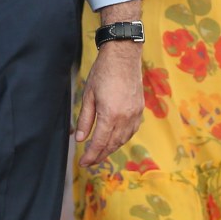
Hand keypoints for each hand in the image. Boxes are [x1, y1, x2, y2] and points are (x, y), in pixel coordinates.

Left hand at [76, 42, 143, 165]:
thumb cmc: (103, 72)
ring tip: (100, 153)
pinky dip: (122, 139)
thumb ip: (85, 119)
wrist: (123, 56)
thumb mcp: (88, 95)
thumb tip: (81, 139)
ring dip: (111, 149)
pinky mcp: (140, 110)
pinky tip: (115, 139)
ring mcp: (135, 114)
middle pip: (112, 145)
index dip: (91, 155)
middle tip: (90, 162)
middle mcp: (125, 118)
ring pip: (123, 140)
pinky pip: (131, 131)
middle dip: (100, 156)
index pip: (100, 143)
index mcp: (110, 114)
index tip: (83, 162)